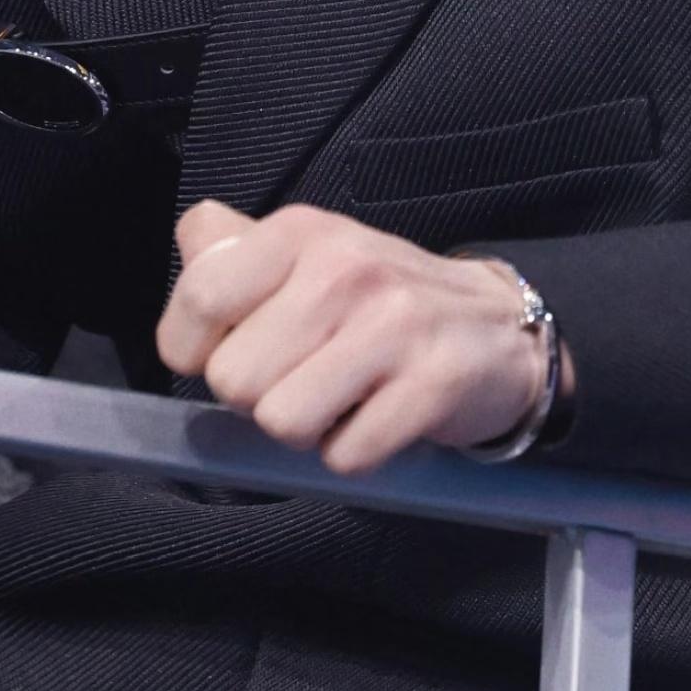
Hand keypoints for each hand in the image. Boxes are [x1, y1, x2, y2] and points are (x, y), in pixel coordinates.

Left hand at [155, 198, 552, 474]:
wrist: (497, 326)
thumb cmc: (380, 299)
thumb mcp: (308, 254)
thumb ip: (238, 250)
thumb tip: (193, 242)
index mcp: (301, 232)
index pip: (200, 296)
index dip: (196, 346)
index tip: (233, 348)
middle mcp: (344, 268)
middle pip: (233, 378)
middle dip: (258, 395)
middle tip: (305, 373)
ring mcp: (393, 325)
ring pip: (281, 422)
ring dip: (305, 429)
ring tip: (340, 397)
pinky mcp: (431, 385)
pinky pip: (344, 458)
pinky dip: (354, 452)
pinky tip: (377, 416)